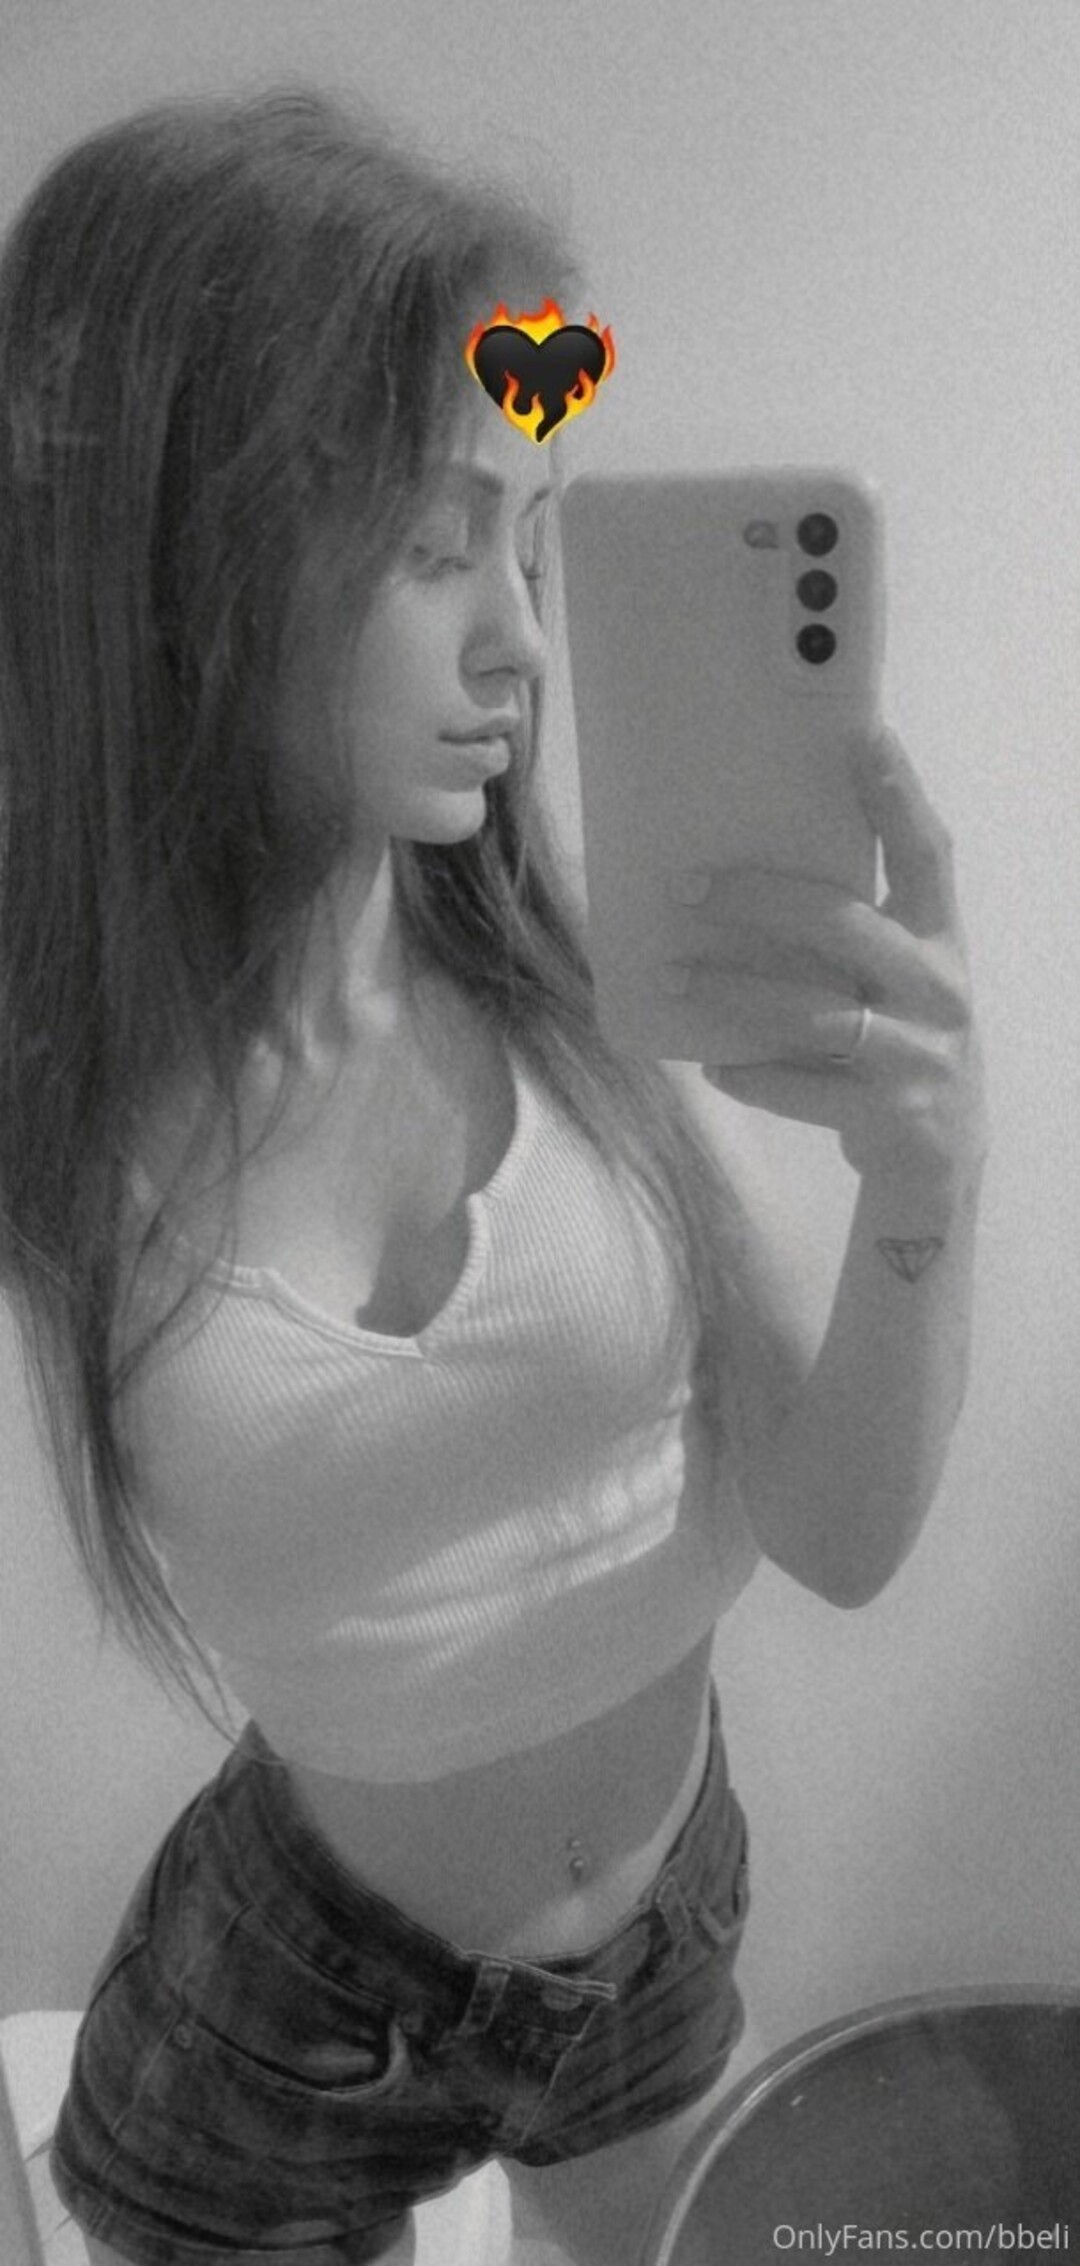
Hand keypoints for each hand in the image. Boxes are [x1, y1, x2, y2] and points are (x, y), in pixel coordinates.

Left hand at [666, 730, 988, 1184]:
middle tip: (689, 883)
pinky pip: (806, 1090)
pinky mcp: (890, 1114)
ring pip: (814, 1014)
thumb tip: (738, 879)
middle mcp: (938, 991)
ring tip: (673, 976)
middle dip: (763, 900)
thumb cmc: (896, 1046)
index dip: (898, 796)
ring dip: (736, 993)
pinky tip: (715, 1066)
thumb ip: (848, 938)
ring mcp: (918, 1055)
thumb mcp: (894, 983)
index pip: (926, 855)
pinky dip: (755, 1077)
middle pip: (847, 926)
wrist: (939, 1163)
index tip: (863, 736)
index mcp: (941, 943)